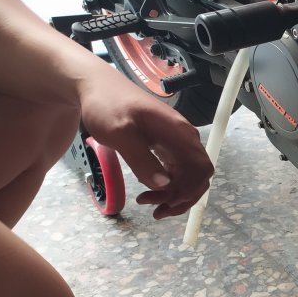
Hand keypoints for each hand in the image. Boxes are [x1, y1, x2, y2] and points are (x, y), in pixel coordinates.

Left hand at [77, 66, 213, 218]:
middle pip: (199, 176)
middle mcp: (184, 139)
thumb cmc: (106, 105)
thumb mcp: (119, 133)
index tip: (165, 201)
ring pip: (189, 176)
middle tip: (155, 209)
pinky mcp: (166, 146)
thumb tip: (164, 185)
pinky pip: (177, 171)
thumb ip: (141, 159)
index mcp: (179, 133)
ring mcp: (176, 142)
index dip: (189, 191)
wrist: (95, 87)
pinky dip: (168, 186)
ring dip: (175, 195)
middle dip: (182, 197)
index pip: (202, 169)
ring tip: (148, 203)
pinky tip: (150, 192)